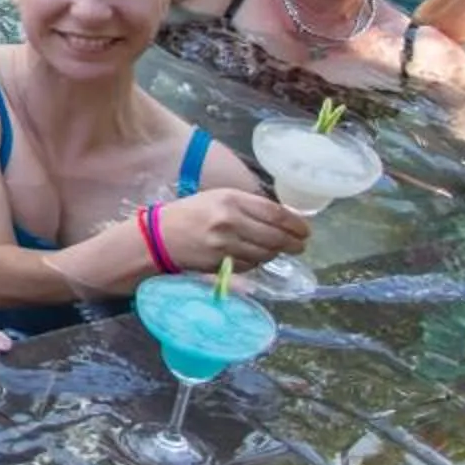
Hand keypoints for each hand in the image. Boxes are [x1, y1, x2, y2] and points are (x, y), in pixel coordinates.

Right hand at [156, 187, 307, 271]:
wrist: (159, 236)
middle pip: (274, 236)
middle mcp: (230, 222)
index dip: (295, 224)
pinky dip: (257, 262)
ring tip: (278, 251)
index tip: (305, 230)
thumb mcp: (218, 198)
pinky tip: (255, 256)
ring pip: (265, 254)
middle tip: (301, 246)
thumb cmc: (190, 212)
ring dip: (275, 254)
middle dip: (293, 243)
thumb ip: (248, 206)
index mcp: (230, 200)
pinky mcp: (220, 264)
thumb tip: (282, 218)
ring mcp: (225, 245)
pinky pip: (250, 265)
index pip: (274, 213)